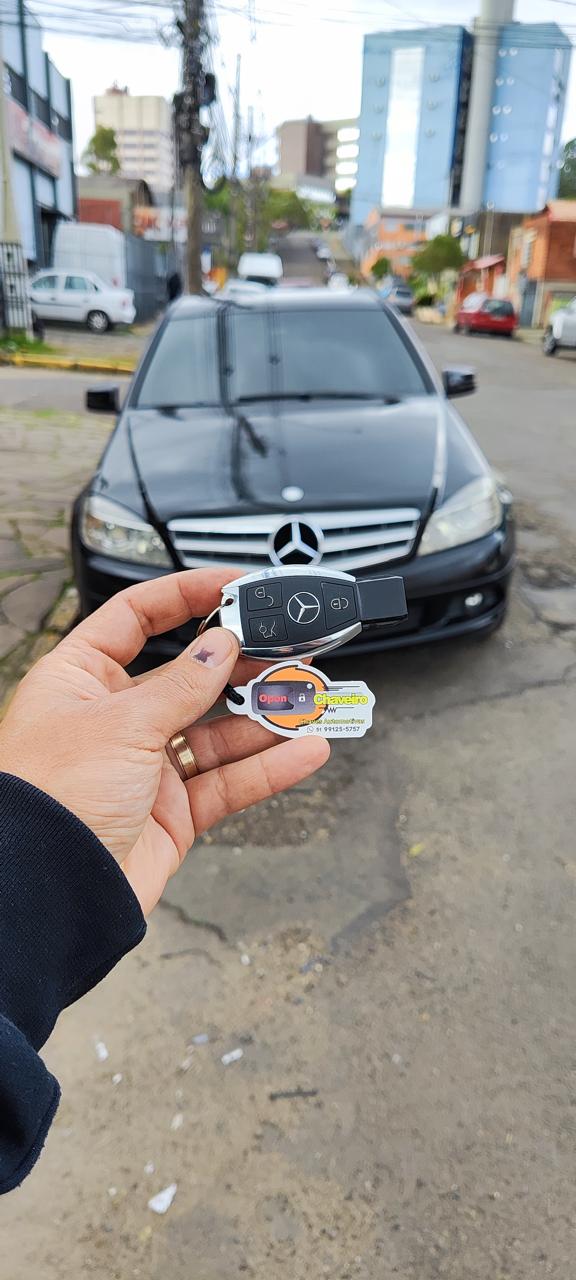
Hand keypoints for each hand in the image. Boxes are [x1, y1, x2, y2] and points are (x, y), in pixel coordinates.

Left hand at [0, 570, 329, 914]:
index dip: (186, 595)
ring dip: (265, 717)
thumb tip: (221, 644)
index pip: (136, 617)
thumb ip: (182, 684)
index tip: (236, 586)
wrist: (46, 894)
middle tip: (291, 648)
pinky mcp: (171, 812)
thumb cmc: (51, 799)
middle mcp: (112, 718)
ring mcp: (144, 766)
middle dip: (242, 664)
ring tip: (310, 699)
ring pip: (217, 731)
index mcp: (80, 679)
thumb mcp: (121, 724)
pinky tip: (304, 750)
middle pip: (189, 675)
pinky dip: (268, 767)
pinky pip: (228, 782)